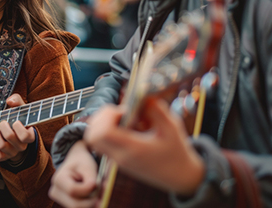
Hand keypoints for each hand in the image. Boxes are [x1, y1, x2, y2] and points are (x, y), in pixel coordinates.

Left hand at [0, 94, 35, 162]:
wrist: (15, 135)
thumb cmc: (19, 120)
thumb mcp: (20, 110)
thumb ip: (17, 101)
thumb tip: (10, 101)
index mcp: (29, 135)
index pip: (26, 136)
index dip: (18, 128)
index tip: (15, 122)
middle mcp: (22, 146)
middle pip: (10, 137)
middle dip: (3, 126)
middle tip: (3, 123)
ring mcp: (13, 153)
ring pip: (2, 145)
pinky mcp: (4, 158)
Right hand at [49, 140, 97, 207]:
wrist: (76, 161)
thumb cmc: (82, 163)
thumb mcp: (88, 167)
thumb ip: (92, 180)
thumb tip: (96, 197)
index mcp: (58, 179)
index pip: (72, 191)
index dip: (87, 189)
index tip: (96, 182)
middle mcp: (55, 191)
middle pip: (75, 204)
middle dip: (91, 200)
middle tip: (102, 190)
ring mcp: (59, 199)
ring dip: (91, 202)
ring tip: (96, 190)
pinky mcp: (65, 204)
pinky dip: (88, 204)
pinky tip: (92, 195)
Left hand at [84, 99, 205, 195]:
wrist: (180, 176)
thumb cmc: (177, 152)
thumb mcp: (173, 127)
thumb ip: (157, 110)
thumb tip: (143, 95)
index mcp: (134, 149)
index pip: (103, 132)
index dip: (108, 115)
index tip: (124, 110)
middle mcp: (121, 157)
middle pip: (92, 136)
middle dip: (101, 117)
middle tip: (119, 112)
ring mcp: (117, 160)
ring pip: (94, 139)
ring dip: (102, 123)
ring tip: (123, 118)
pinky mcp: (118, 160)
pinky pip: (102, 143)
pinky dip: (107, 130)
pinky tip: (127, 126)